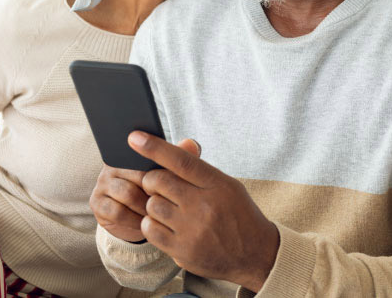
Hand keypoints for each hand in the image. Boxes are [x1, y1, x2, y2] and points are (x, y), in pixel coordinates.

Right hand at [90, 138, 201, 242]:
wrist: (137, 222)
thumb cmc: (155, 194)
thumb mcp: (170, 177)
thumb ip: (182, 159)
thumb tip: (191, 143)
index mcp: (129, 153)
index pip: (145, 157)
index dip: (161, 173)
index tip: (172, 186)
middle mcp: (112, 165)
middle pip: (138, 176)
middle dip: (156, 193)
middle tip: (169, 204)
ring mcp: (102, 183)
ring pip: (127, 194)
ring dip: (146, 207)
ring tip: (159, 215)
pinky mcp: (96, 203)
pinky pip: (117, 211)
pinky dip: (134, 219)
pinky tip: (144, 223)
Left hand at [130, 131, 279, 292]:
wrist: (257, 254)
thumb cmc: (239, 214)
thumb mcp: (227, 186)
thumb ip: (200, 169)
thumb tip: (175, 147)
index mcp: (217, 184)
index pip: (181, 160)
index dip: (154, 147)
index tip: (134, 137)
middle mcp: (204, 206)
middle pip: (158, 181)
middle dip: (153, 181)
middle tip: (161, 186)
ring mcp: (192, 230)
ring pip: (151, 205)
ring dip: (154, 204)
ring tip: (169, 209)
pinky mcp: (182, 250)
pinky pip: (149, 229)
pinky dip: (152, 224)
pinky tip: (165, 225)